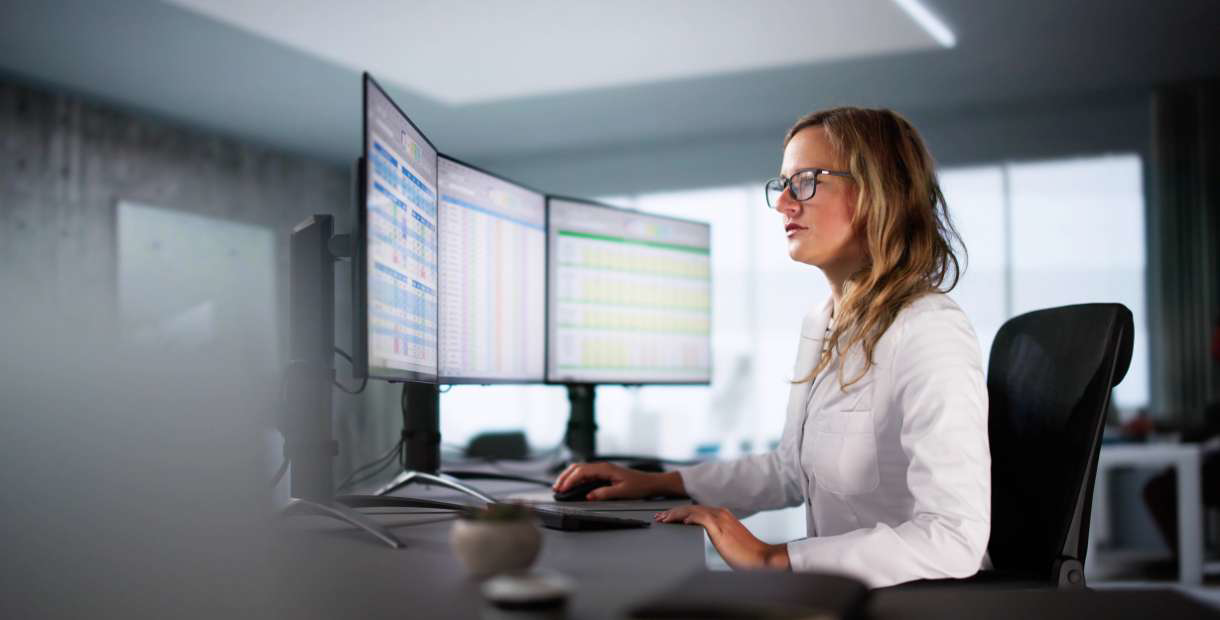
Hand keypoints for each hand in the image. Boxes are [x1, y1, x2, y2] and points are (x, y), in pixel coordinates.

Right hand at [552, 462, 683, 500]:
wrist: (651, 482)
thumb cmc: (639, 486)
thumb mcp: (623, 492)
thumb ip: (605, 493)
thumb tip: (589, 496)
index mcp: (605, 468)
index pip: (582, 471)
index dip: (570, 480)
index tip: (562, 488)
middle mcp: (602, 466)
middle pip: (578, 468)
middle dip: (565, 477)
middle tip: (556, 488)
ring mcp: (603, 469)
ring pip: (580, 469)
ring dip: (569, 476)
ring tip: (560, 486)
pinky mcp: (604, 473)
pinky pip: (586, 473)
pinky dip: (576, 477)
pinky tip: (572, 484)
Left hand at [654, 505, 789, 570]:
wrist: (760, 557)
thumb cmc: (745, 554)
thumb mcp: (726, 541)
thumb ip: (715, 535)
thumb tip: (702, 537)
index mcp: (722, 515)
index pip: (695, 510)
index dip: (679, 513)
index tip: (668, 518)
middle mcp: (720, 513)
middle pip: (691, 508)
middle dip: (673, 512)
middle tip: (659, 518)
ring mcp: (720, 519)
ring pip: (692, 511)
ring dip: (676, 514)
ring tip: (664, 519)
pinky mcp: (720, 527)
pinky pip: (701, 518)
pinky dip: (689, 517)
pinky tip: (681, 521)